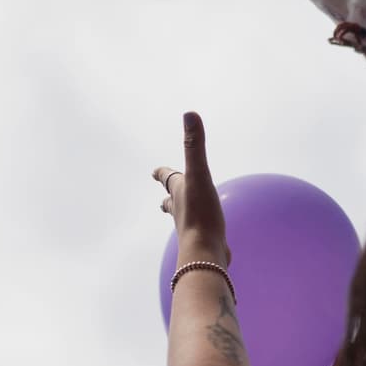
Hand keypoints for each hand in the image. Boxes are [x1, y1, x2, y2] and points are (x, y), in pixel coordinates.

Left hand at [153, 112, 230, 265]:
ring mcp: (192, 228)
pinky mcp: (205, 241)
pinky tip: (211, 234)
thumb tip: (190, 114)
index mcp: (179, 192)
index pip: (167, 178)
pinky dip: (203, 230)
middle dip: (167, 196)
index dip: (161, 173)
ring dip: (181, 214)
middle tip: (162, 197)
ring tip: (183, 214)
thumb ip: (195, 146)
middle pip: (170, 201)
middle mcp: (182, 210)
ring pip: (184, 218)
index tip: (154, 171)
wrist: (205, 251)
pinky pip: (203, 233)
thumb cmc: (200, 213)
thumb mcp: (199, 174)